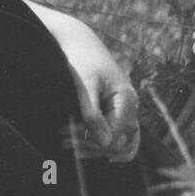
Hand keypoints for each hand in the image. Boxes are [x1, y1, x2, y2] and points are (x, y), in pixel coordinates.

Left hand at [48, 15, 139, 162]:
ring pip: (122, 142)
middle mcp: (132, 107)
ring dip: (96, 148)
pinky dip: (107, 145)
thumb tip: (104, 144)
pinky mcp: (118, 109)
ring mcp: (127, 109)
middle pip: (120, 142)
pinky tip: (93, 153)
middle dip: (91, 146)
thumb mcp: (85, 85)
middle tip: (62, 141)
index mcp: (127, 100)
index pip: (115, 136)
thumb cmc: (81, 61)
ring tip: (68, 145)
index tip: (66, 135)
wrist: (80, 42)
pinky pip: (121, 135)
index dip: (91, 140)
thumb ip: (93, 113)